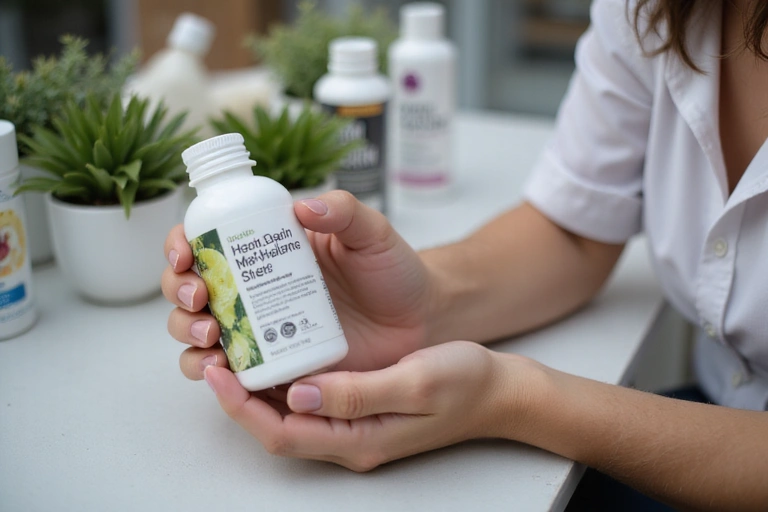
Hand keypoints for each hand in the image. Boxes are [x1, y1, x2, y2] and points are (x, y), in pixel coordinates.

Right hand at [162, 191, 433, 379]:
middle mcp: (254, 289)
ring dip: (186, 332)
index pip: (208, 240)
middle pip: (191, 288)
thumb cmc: (395, 272)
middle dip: (179, 293)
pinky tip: (220, 368)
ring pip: (199, 332)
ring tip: (209, 334)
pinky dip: (210, 372)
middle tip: (200, 298)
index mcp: (268, 249)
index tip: (187, 255)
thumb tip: (302, 208)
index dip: (182, 245)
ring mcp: (260, 329)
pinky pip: (230, 371)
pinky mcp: (274, 365)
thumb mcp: (372, 234)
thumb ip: (344, 211)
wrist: (421, 322)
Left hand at [203, 341, 533, 470]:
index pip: (282, 433)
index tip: (219, 371)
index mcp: (358, 440)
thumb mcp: (414, 382)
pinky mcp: (357, 404)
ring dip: (258, 384)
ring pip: (288, 410)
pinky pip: (309, 395)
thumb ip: (357, 393)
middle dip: (239, 394)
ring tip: (237, 345)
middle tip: (216, 353)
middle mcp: (348, 437)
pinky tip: (278, 344)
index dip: (242, 405)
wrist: (496, 389)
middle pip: (276, 424)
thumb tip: (299, 394)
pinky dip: (286, 373)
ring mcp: (352, 423)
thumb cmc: (464, 384)